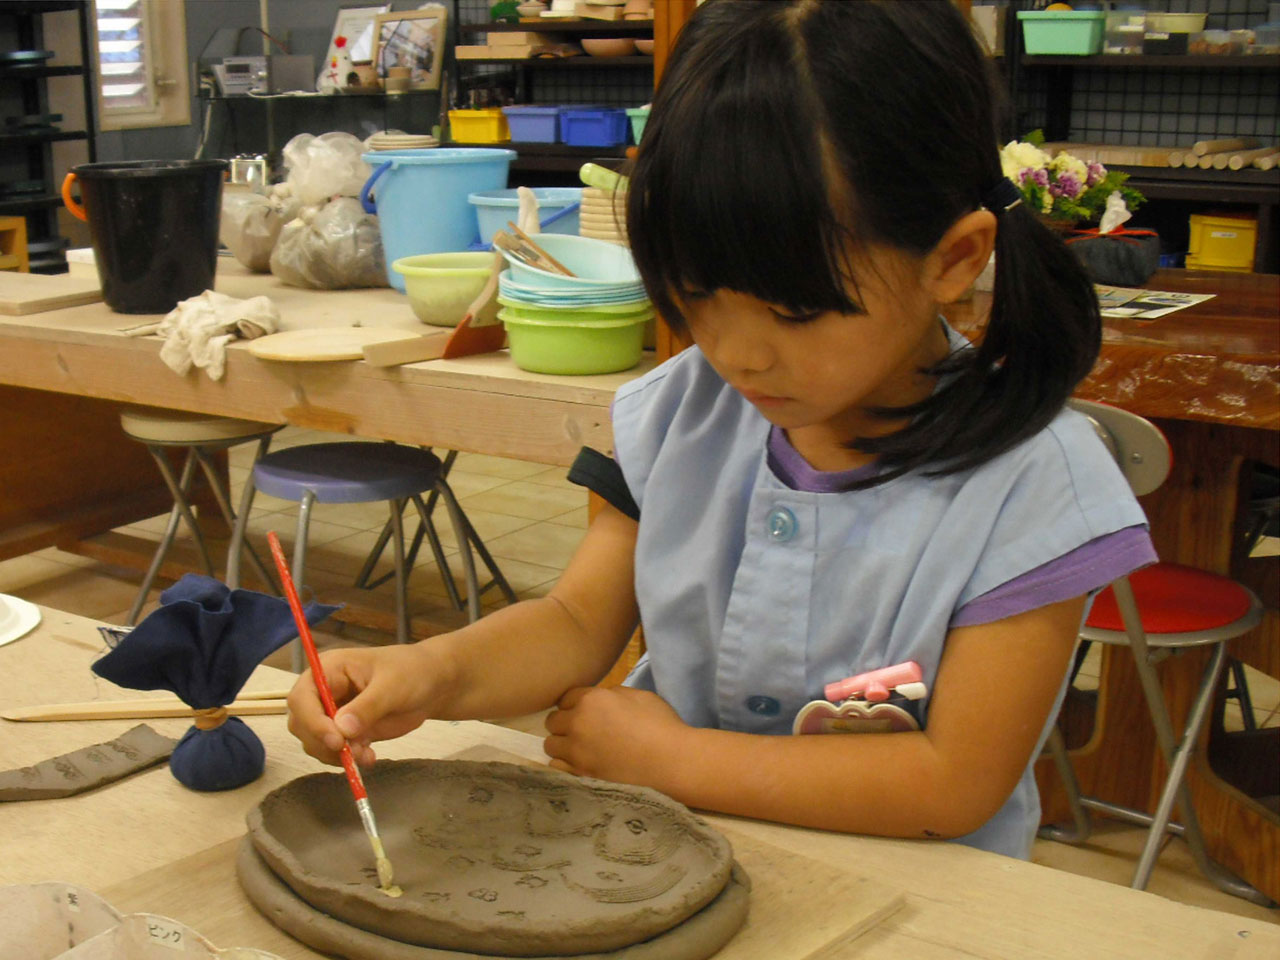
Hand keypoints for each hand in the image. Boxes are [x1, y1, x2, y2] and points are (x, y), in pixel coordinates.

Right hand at [286, 643, 446, 766]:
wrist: (432, 685)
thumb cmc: (412, 672)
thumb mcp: (393, 685)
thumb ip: (368, 706)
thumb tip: (341, 728)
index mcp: (328, 669)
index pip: (302, 697)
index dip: (312, 721)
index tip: (336, 740)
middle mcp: (324, 691)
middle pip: (302, 723)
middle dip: (322, 742)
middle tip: (350, 751)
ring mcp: (333, 713)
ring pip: (315, 741)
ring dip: (335, 755)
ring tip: (365, 754)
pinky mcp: (346, 732)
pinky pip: (334, 751)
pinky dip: (347, 759)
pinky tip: (369, 757)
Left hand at [542, 686, 686, 789]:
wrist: (671, 761)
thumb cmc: (661, 724)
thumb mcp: (638, 696)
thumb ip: (611, 695)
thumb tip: (600, 700)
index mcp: (591, 699)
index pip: (566, 698)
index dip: (576, 704)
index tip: (587, 712)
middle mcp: (577, 723)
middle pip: (553, 721)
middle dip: (566, 723)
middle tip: (584, 731)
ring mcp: (576, 752)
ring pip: (551, 745)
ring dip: (563, 745)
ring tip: (581, 750)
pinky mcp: (580, 774)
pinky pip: (557, 767)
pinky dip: (565, 765)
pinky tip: (580, 765)